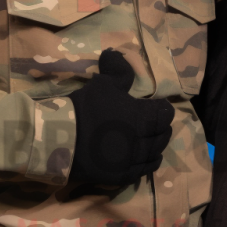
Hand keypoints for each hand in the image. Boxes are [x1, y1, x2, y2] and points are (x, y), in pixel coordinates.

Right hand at [68, 50, 174, 185]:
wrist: (61, 137)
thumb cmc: (86, 107)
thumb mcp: (104, 82)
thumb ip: (117, 69)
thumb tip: (114, 52)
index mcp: (141, 116)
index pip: (165, 113)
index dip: (163, 108)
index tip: (157, 105)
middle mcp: (142, 139)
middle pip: (163, 134)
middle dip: (162, 127)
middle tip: (155, 122)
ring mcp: (132, 159)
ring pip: (155, 152)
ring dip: (156, 144)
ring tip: (152, 139)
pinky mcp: (122, 175)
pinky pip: (144, 170)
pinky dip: (149, 163)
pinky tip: (148, 158)